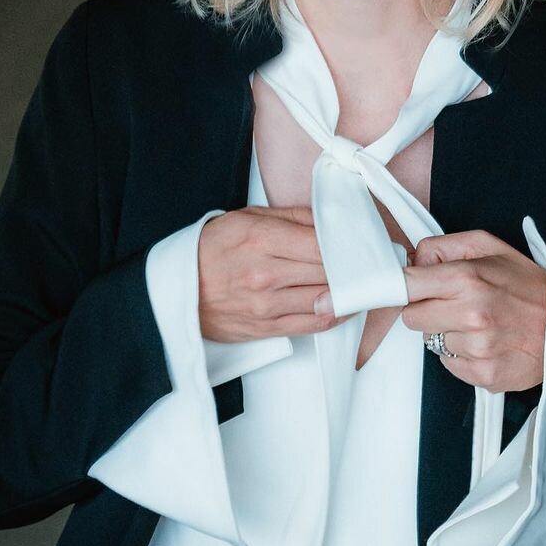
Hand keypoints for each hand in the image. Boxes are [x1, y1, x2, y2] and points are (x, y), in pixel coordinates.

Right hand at [197, 206, 355, 342]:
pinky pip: (314, 324)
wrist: (177, 289)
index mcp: (260, 239)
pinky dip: (336, 314)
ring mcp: (266, 305)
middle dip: (353, 266)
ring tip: (360, 281)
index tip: (363, 243)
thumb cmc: (210, 250)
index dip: (349, 244)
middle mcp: (264, 274)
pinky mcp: (266, 328)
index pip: (322, 244)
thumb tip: (332, 220)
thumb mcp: (247, 218)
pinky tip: (344, 303)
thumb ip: (293, 217)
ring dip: (349, 291)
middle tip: (369, 261)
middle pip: (329, 271)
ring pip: (327, 299)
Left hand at [400, 229, 545, 392]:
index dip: (403, 285)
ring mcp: (478, 349)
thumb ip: (443, 247)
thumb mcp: (489, 247)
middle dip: (426, 309)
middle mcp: (471, 314)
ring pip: (431, 342)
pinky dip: (462, 355)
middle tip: (453, 304)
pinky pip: (449, 365)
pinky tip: (486, 343)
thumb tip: (412, 261)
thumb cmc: (531, 285)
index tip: (406, 287)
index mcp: (468, 278)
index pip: (406, 284)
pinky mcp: (484, 375)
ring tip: (478, 323)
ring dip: (447, 333)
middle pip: (411, 317)